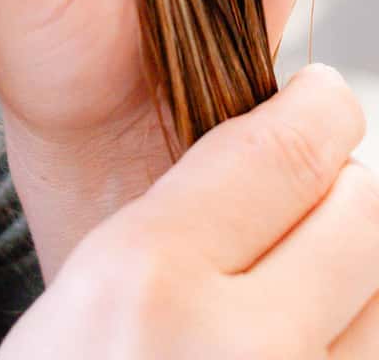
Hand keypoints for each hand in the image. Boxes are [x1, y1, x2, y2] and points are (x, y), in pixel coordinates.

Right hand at [0, 67, 378, 359]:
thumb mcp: (81, 295)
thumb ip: (182, 222)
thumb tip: (291, 153)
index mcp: (148, 284)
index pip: (285, 154)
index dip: (318, 109)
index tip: (322, 97)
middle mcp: (237, 352)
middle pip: (362, 218)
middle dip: (343, 190)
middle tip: (315, 189)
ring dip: (359, 274)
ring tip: (308, 278)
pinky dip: (351, 338)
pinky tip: (307, 336)